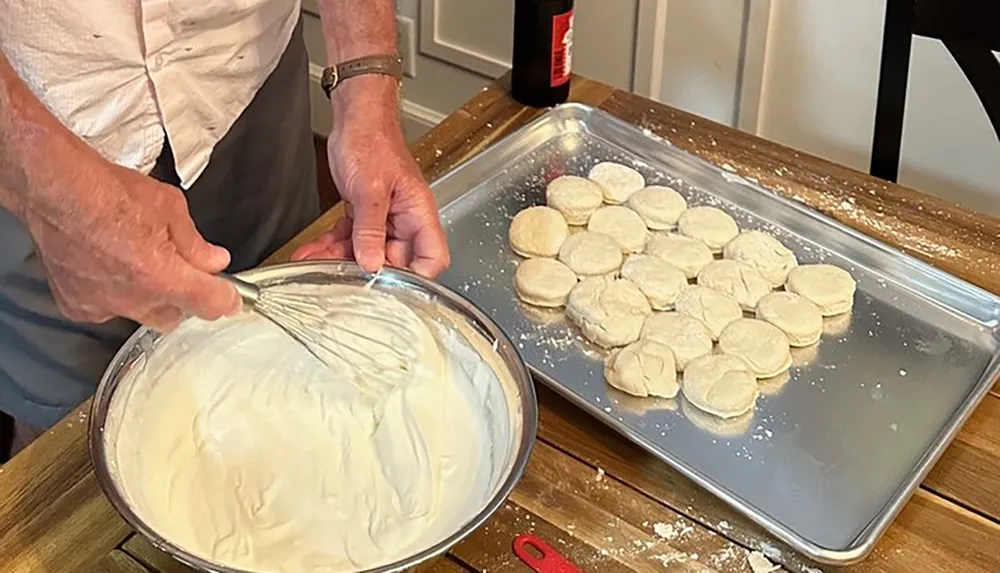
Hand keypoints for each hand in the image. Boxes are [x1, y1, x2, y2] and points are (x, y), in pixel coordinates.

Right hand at [20, 146, 240, 331]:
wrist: (54, 190)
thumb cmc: (106, 192)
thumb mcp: (169, 208)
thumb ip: (195, 242)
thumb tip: (213, 260)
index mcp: (163, 276)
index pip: (210, 304)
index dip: (226, 300)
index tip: (230, 298)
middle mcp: (134, 298)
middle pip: (175, 315)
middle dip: (182, 297)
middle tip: (179, 270)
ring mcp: (104, 306)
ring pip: (141, 314)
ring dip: (148, 295)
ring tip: (138, 260)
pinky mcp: (78, 306)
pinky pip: (108, 309)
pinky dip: (114, 293)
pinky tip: (110, 266)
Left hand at [290, 76, 449, 278]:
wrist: (355, 118)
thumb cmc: (372, 140)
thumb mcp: (370, 189)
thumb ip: (370, 230)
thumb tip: (372, 264)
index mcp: (418, 214)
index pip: (431, 258)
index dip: (416, 278)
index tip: (389, 287)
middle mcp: (405, 220)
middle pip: (393, 261)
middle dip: (364, 271)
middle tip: (338, 278)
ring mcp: (385, 218)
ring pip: (366, 252)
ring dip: (339, 259)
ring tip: (315, 263)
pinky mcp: (365, 214)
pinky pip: (350, 238)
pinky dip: (331, 245)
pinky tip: (313, 251)